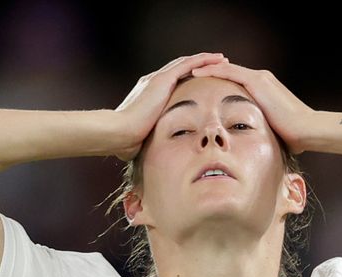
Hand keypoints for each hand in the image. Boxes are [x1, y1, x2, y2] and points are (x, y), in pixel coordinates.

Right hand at [113, 52, 228, 160]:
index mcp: (150, 94)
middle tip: (216, 64)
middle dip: (199, 66)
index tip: (202, 80)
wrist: (119, 133)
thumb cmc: (129, 141)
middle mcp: (153, 82)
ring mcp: (157, 79)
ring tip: (222, 59)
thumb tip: (155, 152)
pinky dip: (203, 60)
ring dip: (205, 60)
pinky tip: (217, 59)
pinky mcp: (162, 80)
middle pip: (181, 69)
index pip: (173, 83)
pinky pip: (188, 64)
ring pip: (187, 63)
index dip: (189, 79)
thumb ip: (153, 137)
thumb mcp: (145, 136)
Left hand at [190, 62, 314, 153]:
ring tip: (189, 71)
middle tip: (192, 76)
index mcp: (264, 90)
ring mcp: (260, 78)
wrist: (307, 129)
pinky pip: (229, 72)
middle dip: (211, 74)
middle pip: (230, 74)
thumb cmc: (293, 136)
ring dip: (207, 69)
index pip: (237, 83)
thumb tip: (252, 146)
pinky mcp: (258, 81)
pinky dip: (212, 70)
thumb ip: (259, 131)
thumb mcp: (271, 130)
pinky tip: (196, 73)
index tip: (204, 89)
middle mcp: (262, 80)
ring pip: (226, 69)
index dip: (219, 85)